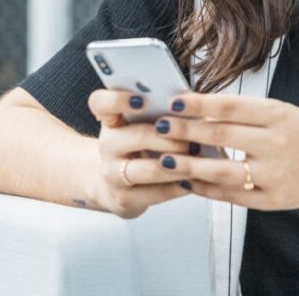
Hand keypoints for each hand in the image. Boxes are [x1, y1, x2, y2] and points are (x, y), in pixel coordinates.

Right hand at [87, 88, 192, 218]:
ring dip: (180, 165)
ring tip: (198, 160)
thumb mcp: (142, 124)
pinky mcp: (124, 199)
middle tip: (194, 138)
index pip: (100, 103)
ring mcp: (112, 174)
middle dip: (172, 137)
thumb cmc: (140, 145)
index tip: (142, 100)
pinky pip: (157, 193)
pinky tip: (193, 181)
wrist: (115, 184)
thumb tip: (191, 101)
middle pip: (138, 136)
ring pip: (150, 169)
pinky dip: (179, 187)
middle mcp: (107, 145)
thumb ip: (160, 110)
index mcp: (110, 119)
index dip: (118, 99)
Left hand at [152, 93, 298, 209]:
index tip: (173, 101)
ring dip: (190, 166)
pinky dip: (207, 189)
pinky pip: (232, 196)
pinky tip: (187, 182)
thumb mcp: (278, 111)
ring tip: (165, 160)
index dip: (199, 104)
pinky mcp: (272, 200)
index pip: (231, 107)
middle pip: (222, 137)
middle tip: (159, 127)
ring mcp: (274, 175)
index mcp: (277, 116)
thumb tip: (196, 108)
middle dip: (186, 132)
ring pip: (223, 171)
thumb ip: (242, 112)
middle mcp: (276, 144)